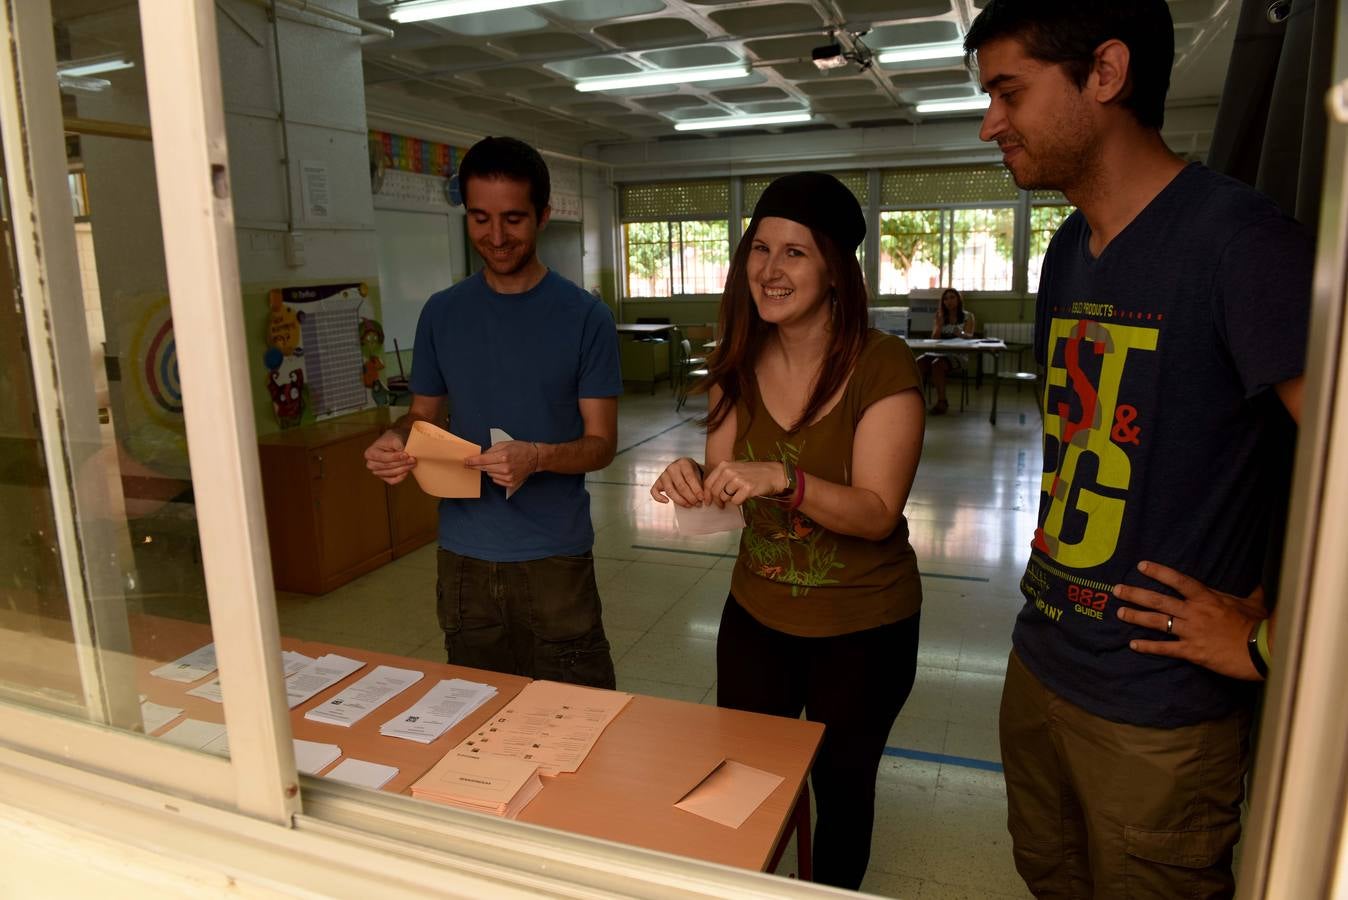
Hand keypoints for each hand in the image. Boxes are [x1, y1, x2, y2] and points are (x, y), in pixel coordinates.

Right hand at [364, 429, 414, 484]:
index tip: (406, 454)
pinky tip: (407, 471)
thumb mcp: (394, 438)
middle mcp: (371, 464)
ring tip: (412, 463)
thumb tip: (401, 451)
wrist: (396, 444)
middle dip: (401, 463)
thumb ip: (397, 443)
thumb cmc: (393, 439)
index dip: (395, 457)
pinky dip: (400, 477)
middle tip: (413, 459)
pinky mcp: (384, 478)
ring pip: (391, 473)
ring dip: (403, 469)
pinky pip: (392, 481)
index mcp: (370, 453)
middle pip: (387, 466)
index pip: (383, 458)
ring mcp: (377, 472)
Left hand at [465, 440, 538, 491]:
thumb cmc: (520, 449)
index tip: (465, 462)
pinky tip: (502, 470)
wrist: (534, 458)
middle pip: (484, 468)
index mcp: (503, 456)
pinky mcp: (510, 483)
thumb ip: (491, 450)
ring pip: (489, 474)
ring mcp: (508, 477)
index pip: (482, 460)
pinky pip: (496, 480)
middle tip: (471, 463)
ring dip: (489, 469)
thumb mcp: (504, 444)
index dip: (472, 461)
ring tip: (497, 464)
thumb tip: (480, 456)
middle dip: (477, 465)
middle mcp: (505, 468)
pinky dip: (496, 475)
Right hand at [651, 457, 704, 506]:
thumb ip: (703, 482)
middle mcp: (672, 467)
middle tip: (698, 504)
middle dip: (690, 497)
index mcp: (684, 462)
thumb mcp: (701, 473)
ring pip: (670, 491)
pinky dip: (659, 498)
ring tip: (689, 505)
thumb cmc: (695, 473)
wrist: (686, 469)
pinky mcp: (658, 482)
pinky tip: (667, 502)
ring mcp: (663, 475)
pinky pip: (654, 491)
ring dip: (680, 501)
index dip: (696, 490)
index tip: (702, 498)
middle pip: (681, 486)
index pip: (690, 477)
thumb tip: (705, 497)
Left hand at [702, 460, 787, 507]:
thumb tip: (710, 494)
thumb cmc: (753, 473)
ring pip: (724, 497)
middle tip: (722, 505)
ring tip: (737, 496)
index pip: (708, 483)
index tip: (708, 502)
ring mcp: (738, 479)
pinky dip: (739, 502)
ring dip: (730, 500)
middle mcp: (729, 471)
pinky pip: (735, 501)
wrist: (773, 474)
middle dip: (718, 501)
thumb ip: (722, 478)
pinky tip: (744, 497)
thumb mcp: (735, 469)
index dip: (707, 495)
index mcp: (724, 465)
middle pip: (715, 492)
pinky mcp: (746, 488)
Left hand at [1113, 560, 1267, 680]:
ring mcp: (1191, 632)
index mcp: (1207, 598)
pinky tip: (1133, 645)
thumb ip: (1253, 592)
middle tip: (1117, 590)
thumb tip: (1262, 582)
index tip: (1141, 566)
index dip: (1159, 572)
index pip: (1179, 580)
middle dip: (1136, 594)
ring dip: (1136, 616)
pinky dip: (1148, 646)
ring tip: (1120, 612)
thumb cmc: (1259, 625)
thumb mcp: (1254, 603)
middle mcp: (1194, 612)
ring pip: (1157, 622)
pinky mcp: (1192, 651)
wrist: (1262, 651)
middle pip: (1159, 600)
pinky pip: (1165, 648)